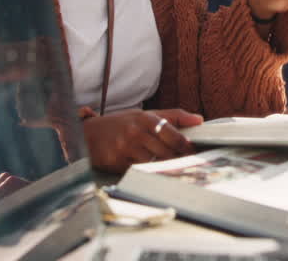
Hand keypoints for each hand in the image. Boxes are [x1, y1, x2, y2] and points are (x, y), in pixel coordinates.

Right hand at [83, 109, 201, 172]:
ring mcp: (125, 148)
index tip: (194, 152)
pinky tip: (153, 172)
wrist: (88, 133)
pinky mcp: (117, 162)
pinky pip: (139, 171)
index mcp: (146, 118)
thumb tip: (199, 120)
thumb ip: (173, 116)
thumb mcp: (145, 115)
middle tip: (189, 165)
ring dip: (165, 168)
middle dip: (179, 159)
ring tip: (174, 170)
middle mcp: (136, 132)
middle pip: (167, 152)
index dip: (187, 146)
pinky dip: (148, 172)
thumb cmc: (121, 123)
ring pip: (154, 163)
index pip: (174, 135)